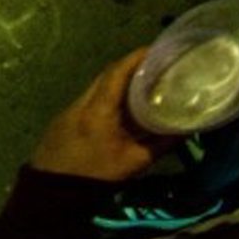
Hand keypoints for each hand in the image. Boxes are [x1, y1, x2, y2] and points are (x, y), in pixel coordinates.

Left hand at [28, 48, 158, 183]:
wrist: (54, 188)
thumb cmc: (96, 176)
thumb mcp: (133, 163)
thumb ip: (159, 145)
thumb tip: (184, 130)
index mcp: (99, 107)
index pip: (117, 72)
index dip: (137, 58)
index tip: (156, 50)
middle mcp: (83, 100)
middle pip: (108, 74)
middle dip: (132, 67)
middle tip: (156, 67)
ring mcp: (72, 106)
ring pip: (100, 85)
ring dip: (121, 81)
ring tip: (144, 84)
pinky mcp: (68, 115)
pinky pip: (93, 96)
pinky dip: (110, 94)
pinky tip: (123, 105)